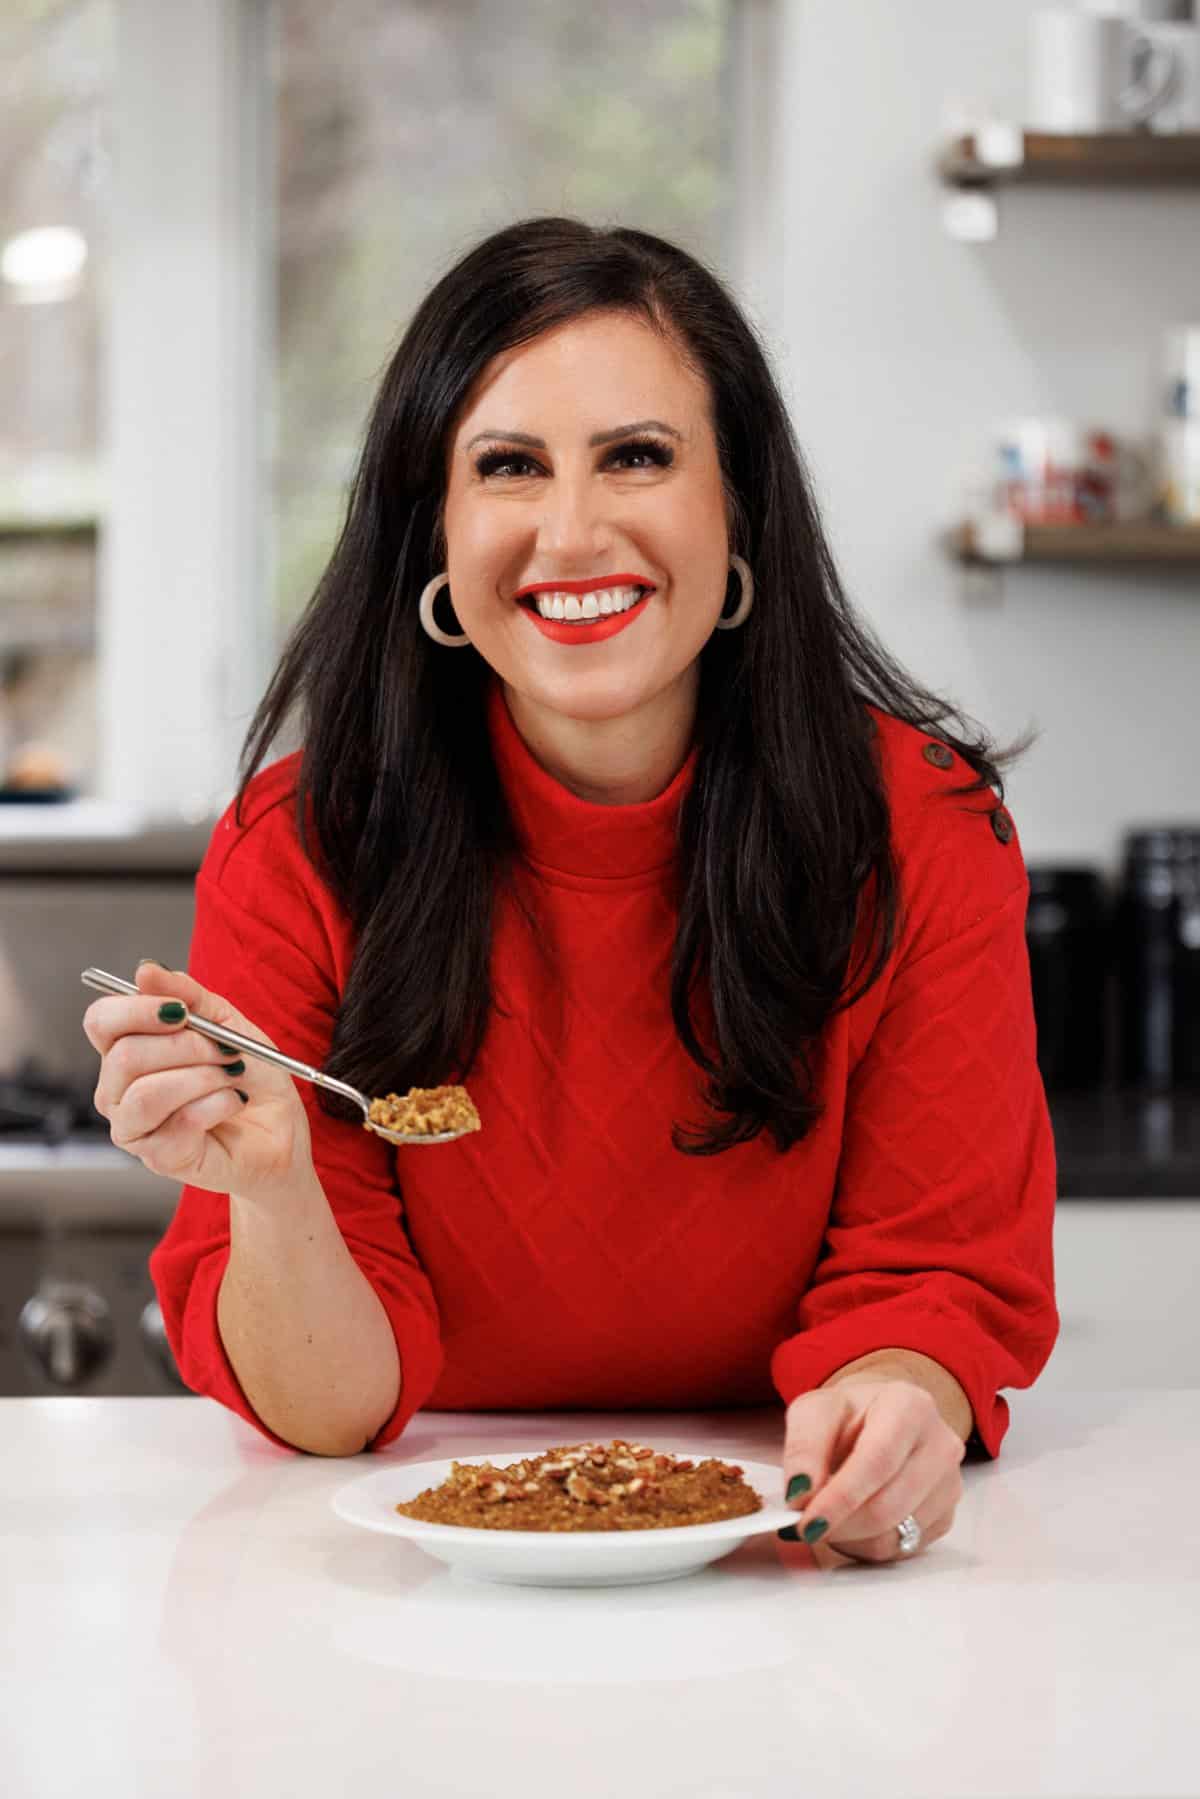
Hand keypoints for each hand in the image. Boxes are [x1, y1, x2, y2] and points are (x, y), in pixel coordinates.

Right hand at [83, 959, 312, 1204]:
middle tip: (226, 1049)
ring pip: (147, 1093)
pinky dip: (219, 1104)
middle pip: (125, 1056)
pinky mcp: (160, 1157)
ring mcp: (134, 1127)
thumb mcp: (226, 1022)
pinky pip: (181, 1122)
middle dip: (188, 1046)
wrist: (280, 1127)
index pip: (100, 1021)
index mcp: (126, 1050)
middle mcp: (118, 1090)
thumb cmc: (249, 1075)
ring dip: (202, 1077)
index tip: (181, 1010)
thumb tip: (146, 970)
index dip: (135, 1010)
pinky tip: (234, 1103)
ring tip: (231, 1076)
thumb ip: (188, 996)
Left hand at [778, 1377, 966, 1564]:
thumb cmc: (847, 1416)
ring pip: (895, 1535)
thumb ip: (803, 1448)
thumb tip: (800, 1492)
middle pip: (888, 1505)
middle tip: (805, 1525)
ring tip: (828, 1516)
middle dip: (840, 1524)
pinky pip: (902, 1549)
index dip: (840, 1497)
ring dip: (850, 1537)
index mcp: (910, 1406)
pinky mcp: (946, 1516)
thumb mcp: (813, 1413)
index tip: (807, 1521)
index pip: (877, 1462)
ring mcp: (949, 1484)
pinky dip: (867, 1546)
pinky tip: (852, 1522)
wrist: (877, 1421)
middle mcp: (940, 1444)